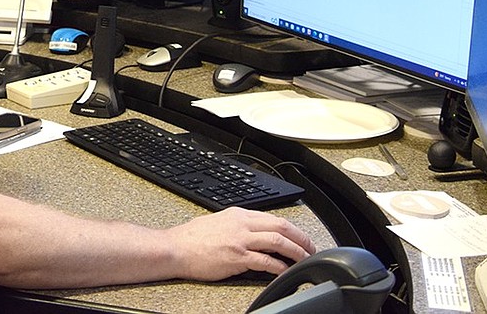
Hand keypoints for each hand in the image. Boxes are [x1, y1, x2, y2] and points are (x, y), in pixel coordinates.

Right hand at [168, 207, 316, 280]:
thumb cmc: (192, 238)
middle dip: (300, 238)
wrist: (175, 248)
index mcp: (239, 214)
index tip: (300, 238)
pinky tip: (285, 272)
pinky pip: (265, 261)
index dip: (292, 228)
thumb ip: (239, 225)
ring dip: (296, 251)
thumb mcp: (219, 222)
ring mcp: (240, 240)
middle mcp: (242, 224)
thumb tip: (255, 233)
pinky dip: (279, 267)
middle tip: (311, 249)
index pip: (273, 217)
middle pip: (281, 226)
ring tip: (305, 260)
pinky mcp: (236, 257)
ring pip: (277, 241)